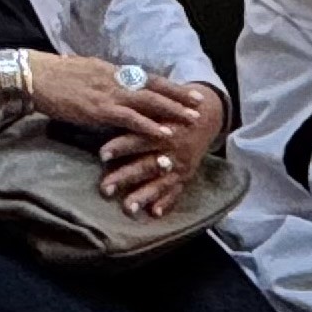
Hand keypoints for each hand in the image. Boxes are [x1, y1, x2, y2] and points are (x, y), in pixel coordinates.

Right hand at [22, 53, 204, 146]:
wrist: (34, 76)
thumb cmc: (52, 76)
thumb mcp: (82, 72)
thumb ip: (99, 80)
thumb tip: (110, 84)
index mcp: (110, 70)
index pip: (146, 76)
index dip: (168, 84)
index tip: (186, 90)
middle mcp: (115, 78)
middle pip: (154, 86)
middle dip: (178, 96)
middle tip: (200, 104)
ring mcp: (108, 93)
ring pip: (148, 101)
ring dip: (172, 111)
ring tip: (192, 120)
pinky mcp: (100, 108)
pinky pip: (131, 118)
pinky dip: (150, 126)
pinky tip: (164, 134)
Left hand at [99, 81, 227, 217]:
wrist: (209, 115)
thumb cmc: (173, 106)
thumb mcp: (160, 98)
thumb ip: (141, 102)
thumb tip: (111, 101)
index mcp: (163, 129)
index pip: (139, 138)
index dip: (121, 146)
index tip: (102, 154)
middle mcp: (172, 150)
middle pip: (146, 165)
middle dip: (126, 178)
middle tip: (105, 189)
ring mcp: (180, 166)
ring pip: (160, 184)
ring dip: (144, 196)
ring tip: (128, 209)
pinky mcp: (186, 176)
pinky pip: (177, 192)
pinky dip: (167, 203)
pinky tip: (155, 213)